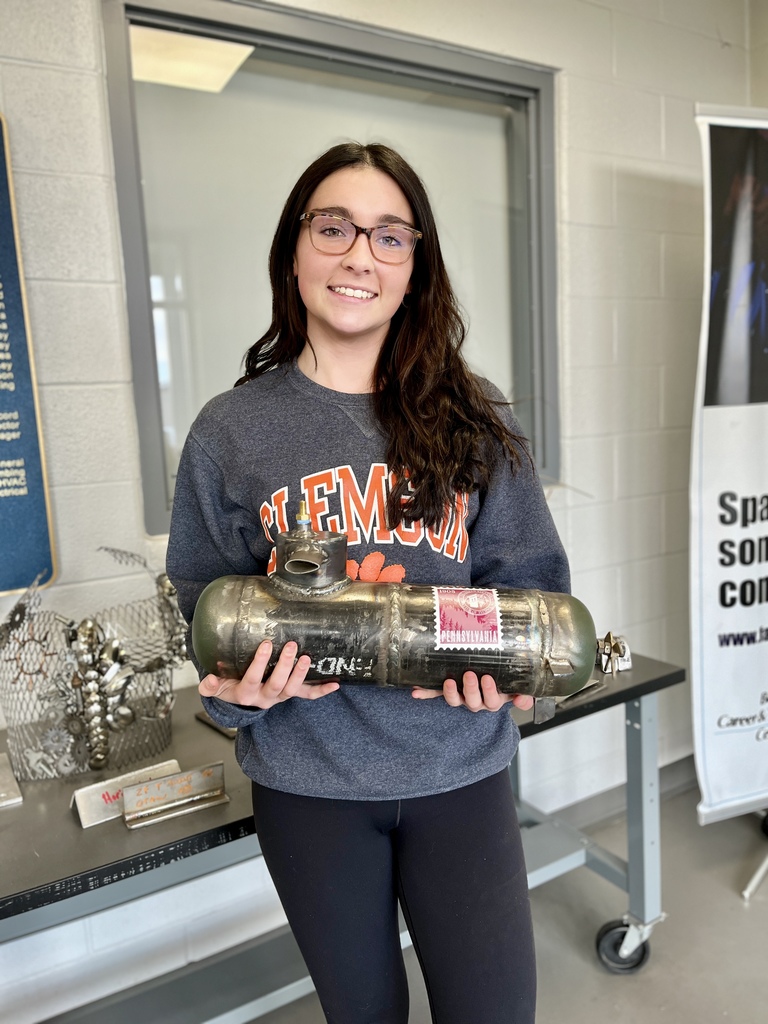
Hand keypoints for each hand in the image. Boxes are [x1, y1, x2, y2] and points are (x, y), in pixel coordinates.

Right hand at [199, 640, 338, 708]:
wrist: (239, 700)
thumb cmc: (228, 686)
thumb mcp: (216, 686)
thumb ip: (210, 684)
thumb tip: (208, 680)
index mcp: (245, 693)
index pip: (252, 678)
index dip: (259, 663)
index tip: (266, 645)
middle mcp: (264, 697)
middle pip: (277, 684)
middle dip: (285, 666)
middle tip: (291, 646)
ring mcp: (279, 696)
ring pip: (292, 690)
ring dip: (301, 675)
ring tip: (306, 658)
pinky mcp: (290, 694)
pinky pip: (307, 695)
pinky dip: (321, 691)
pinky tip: (335, 684)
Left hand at [412, 671, 533, 712]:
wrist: (488, 677)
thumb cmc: (502, 680)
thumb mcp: (515, 686)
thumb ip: (523, 693)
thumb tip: (524, 699)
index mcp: (493, 699)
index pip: (493, 701)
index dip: (490, 692)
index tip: (488, 678)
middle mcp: (476, 700)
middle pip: (474, 702)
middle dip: (471, 689)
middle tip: (470, 675)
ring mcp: (461, 697)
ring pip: (455, 701)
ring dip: (451, 693)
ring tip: (449, 681)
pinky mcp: (446, 691)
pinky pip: (434, 693)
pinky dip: (425, 693)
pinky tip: (415, 691)